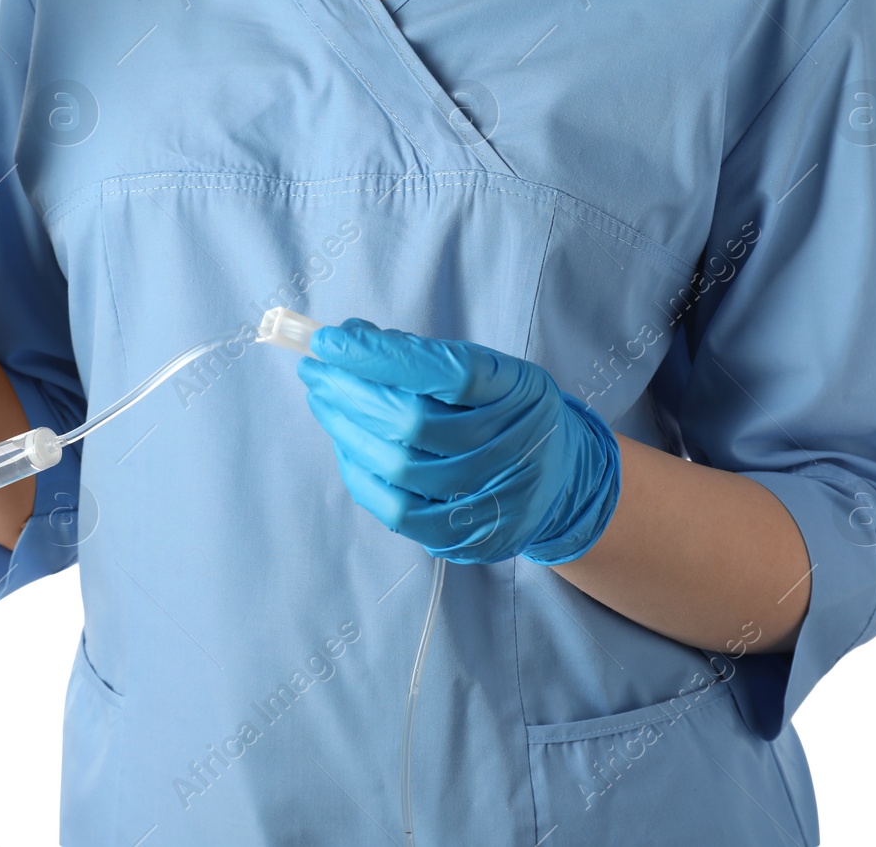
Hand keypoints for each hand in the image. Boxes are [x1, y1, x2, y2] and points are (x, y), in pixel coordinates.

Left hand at [298, 319, 621, 564]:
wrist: (560, 482)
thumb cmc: (508, 414)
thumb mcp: (487, 369)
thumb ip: (422, 354)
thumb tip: (349, 338)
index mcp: (516, 393)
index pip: (444, 371)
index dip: (380, 356)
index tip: (330, 340)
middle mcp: (510, 448)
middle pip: (412, 422)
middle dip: (350, 392)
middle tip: (315, 371)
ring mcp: (490, 500)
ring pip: (398, 468)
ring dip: (346, 430)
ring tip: (324, 401)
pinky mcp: (467, 538)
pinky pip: (396, 510)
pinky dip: (360, 473)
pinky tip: (345, 445)